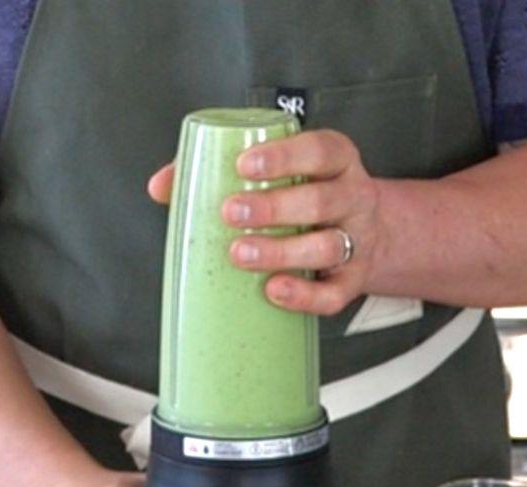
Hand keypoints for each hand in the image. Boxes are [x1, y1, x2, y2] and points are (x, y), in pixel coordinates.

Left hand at [148, 129, 385, 315]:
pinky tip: (274, 289)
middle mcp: (353, 198)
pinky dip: (304, 296)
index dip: (286, 156)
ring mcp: (357, 241)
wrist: (364, 235)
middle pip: (323, 200)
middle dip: (276, 207)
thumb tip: (161, 186)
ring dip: (282, 251)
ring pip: (329, 246)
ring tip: (240, 253)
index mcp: (335, 162)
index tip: (245, 165)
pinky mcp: (352, 280)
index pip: (321, 150)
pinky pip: (334, 293)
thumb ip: (217, 170)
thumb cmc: (306, 196)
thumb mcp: (278, 173)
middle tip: (231, 212)